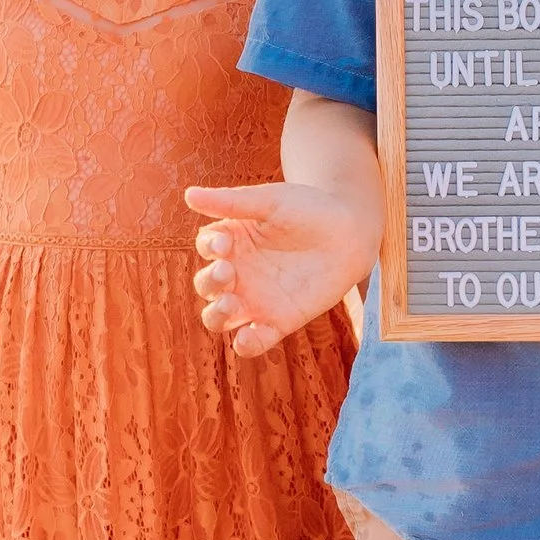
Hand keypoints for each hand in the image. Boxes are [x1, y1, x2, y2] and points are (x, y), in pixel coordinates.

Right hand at [186, 180, 374, 360]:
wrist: (351, 232)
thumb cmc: (309, 210)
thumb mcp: (270, 201)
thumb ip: (231, 202)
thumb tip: (188, 195)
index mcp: (232, 241)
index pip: (206, 248)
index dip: (209, 248)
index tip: (224, 244)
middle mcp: (239, 272)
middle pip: (207, 286)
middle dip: (209, 283)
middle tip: (226, 272)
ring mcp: (256, 299)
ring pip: (220, 318)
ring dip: (217, 315)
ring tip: (231, 304)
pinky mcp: (279, 321)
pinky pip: (254, 340)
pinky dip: (246, 344)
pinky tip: (247, 338)